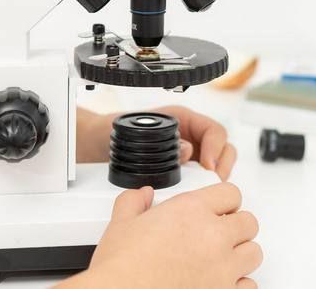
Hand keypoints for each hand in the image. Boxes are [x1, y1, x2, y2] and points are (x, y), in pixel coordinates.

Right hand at [74, 183, 261, 288]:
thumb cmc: (121, 267)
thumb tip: (142, 195)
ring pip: (254, 252)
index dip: (224, 201)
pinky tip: (224, 281)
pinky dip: (240, 283)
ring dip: (241, 253)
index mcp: (191, 211)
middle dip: (236, 226)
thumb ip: (134, 202)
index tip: (218, 209)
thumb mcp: (121, 224)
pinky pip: (250, 285)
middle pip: (248, 222)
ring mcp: (222, 267)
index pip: (231, 194)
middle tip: (220, 234)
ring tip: (223, 258)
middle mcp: (213, 236)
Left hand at [76, 106, 236, 180]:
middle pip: (223, 147)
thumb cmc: (109, 132)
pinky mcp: (182, 172)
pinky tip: (192, 196)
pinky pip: (202, 180)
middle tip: (212, 182)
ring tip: (204, 190)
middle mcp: (189, 135)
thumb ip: (159, 138)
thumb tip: (186, 150)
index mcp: (182, 119)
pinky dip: (203, 188)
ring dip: (215, 177)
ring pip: (216, 164)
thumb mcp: (132, 131)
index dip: (216, 147)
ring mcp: (187, 155)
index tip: (210, 165)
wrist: (92, 146)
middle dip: (222, 165)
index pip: (213, 130)